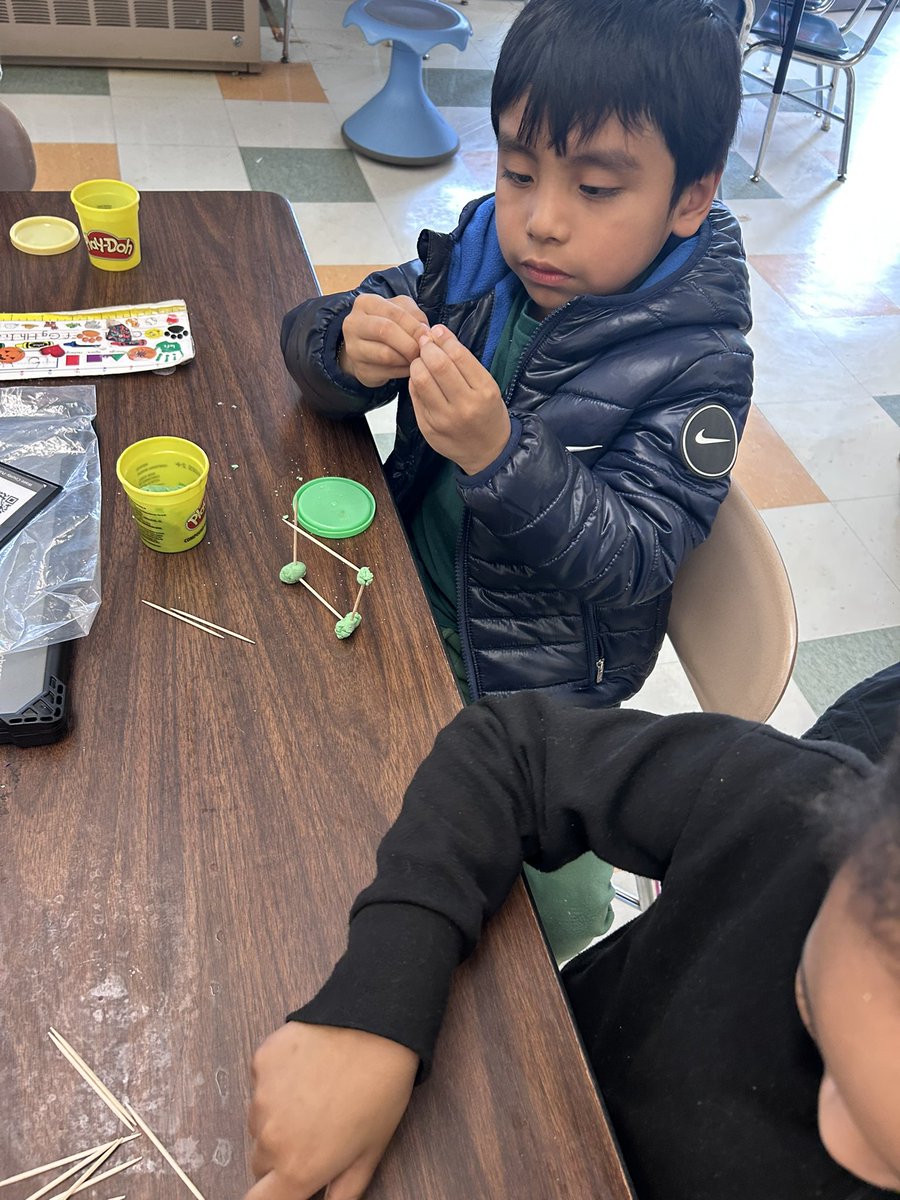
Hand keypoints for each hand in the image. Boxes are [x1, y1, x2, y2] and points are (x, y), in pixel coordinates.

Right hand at [244, 1021, 418, 1199]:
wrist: (376, 1027)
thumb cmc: (380, 1090)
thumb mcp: (369, 1154)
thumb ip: (341, 1194)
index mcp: (298, 1167)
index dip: (270, 1196)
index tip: (284, 1186)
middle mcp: (272, 1137)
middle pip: (260, 1161)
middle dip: (281, 1154)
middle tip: (316, 1131)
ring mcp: (261, 1096)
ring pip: (259, 1121)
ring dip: (279, 1115)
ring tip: (317, 1094)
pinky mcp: (260, 1062)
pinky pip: (261, 1083)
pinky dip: (278, 1080)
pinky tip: (308, 1068)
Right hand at [340, 294, 429, 388]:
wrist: (367, 348)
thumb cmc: (389, 325)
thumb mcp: (402, 311)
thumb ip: (415, 316)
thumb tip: (426, 333)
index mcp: (366, 303)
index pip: (394, 313)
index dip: (414, 326)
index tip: (429, 336)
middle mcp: (353, 324)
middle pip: (385, 331)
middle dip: (410, 343)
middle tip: (424, 351)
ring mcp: (353, 349)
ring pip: (385, 355)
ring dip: (407, 359)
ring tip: (418, 359)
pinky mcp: (360, 370)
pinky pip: (386, 373)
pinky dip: (402, 372)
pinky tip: (409, 368)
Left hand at [409, 326, 510, 474]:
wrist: (488, 453)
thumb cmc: (488, 414)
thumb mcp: (488, 386)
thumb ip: (464, 363)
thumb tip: (438, 334)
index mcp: (484, 392)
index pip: (458, 356)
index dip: (444, 338)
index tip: (437, 331)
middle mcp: (464, 406)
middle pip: (437, 365)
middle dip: (428, 348)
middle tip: (426, 343)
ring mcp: (443, 419)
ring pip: (420, 380)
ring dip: (417, 363)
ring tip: (422, 361)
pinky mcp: (428, 427)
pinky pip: (415, 396)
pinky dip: (415, 382)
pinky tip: (422, 379)